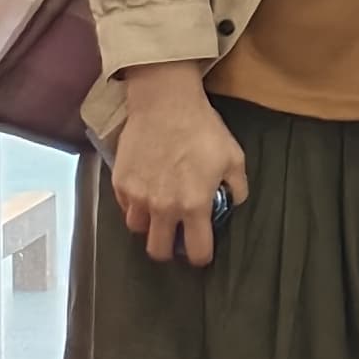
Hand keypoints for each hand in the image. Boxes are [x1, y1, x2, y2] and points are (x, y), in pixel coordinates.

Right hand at [110, 63, 247, 265]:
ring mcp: (138, 197)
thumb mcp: (233, 157)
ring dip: (149, 225)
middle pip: (158, 251)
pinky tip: (146, 190)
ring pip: (138, 229)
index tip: (201, 251)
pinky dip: (135, 204)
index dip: (201, 256)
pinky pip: (125, 207)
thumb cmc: (202, 128)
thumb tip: (233, 202)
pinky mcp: (120, 183)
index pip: (197, 250)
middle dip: (169, 248)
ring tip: (159, 210)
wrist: (166, 103)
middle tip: (175, 236)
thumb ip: (237, 187)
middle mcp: (163, 207)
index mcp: (194, 205)